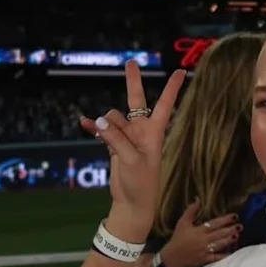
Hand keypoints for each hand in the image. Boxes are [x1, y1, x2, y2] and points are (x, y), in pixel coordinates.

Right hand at [80, 61, 185, 231]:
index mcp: (153, 133)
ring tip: (102, 137)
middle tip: (131, 62)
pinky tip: (84, 123)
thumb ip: (115, 139)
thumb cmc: (141, 184)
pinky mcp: (115, 146)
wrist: (132, 204)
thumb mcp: (130, 161)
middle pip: (136, 101)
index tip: (181, 71)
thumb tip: (99, 121)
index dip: (172, 88)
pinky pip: (103, 131)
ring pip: (113, 119)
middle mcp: (141, 131)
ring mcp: (127, 138)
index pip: (165, 105)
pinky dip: (94, 127)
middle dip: (133, 82)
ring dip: (105, 123)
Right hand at [165, 200, 240, 266]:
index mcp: (199, 230)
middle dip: (231, 230)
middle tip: (240, 226)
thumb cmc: (177, 239)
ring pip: (219, 245)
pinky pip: (216, 258)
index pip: (214, 223)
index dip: (225, 220)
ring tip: (237, 236)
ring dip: (229, 240)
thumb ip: (191, 210)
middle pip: (219, 234)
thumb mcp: (182, 222)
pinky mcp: (204, 260)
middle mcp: (203, 240)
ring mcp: (204, 251)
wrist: (171, 257)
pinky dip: (224, 255)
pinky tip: (232, 252)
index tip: (235, 216)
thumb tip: (197, 199)